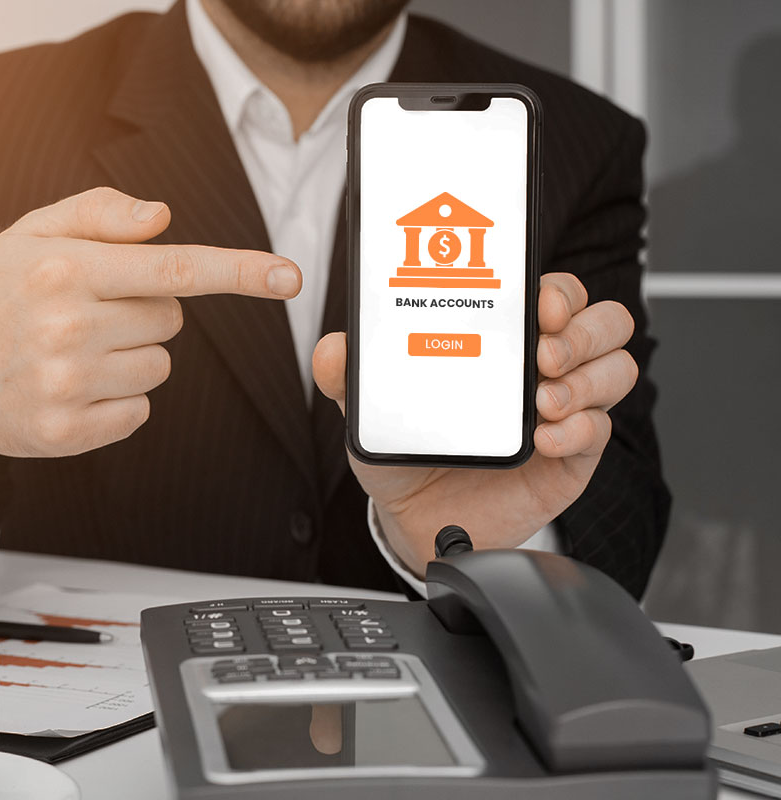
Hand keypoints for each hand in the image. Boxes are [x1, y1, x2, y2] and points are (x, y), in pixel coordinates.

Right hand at [0, 187, 301, 483]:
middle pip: (171, 319)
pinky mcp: (67, 432)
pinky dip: (118, 400)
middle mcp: (68, 325)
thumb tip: (164, 217)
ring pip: (159, 367)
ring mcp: (67, 384)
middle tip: (87, 312)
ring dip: (131, 357)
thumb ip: (99, 216)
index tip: (290, 277)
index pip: (175, 268)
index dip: (240, 272)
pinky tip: (71, 387)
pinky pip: (139, 411)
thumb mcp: (30, 233)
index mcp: (66, 268)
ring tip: (74, 351)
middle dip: (142, 311)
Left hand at [312, 273, 636, 577]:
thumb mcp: (371, 409)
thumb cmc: (408, 448)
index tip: (538, 301)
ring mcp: (565, 410)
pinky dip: (579, 429)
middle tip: (542, 354)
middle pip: (604, 323)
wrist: (415, 516)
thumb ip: (349, 378)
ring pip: (618, 370)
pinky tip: (543, 439)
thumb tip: (333, 350)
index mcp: (505, 339)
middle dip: (582, 331)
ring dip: (588, 379)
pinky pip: (599, 432)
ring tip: (543, 401)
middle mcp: (544, 367)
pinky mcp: (573, 457)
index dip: (558, 290)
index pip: (555, 294)